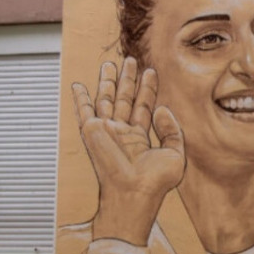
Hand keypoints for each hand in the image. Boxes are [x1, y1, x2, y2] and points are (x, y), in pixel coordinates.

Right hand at [71, 58, 184, 245]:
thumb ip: (171, 130)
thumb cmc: (155, 182)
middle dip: (127, 79)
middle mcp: (122, 133)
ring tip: (110, 63)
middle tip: (130, 60)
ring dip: (108, 81)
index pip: (143, 106)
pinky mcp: (92, 133)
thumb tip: (162, 108)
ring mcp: (107, 132)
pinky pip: (84, 112)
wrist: (135, 193)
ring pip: (106, 100)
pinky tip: (78, 85)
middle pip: (124, 99)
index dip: (148, 89)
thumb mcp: (175, 154)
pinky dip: (80, 98)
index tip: (151, 71)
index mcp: (140, 138)